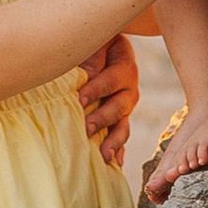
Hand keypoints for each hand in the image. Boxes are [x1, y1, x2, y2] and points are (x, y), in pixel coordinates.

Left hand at [76, 34, 139, 166]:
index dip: (96, 89)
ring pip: (122, 126)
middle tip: (86, 129)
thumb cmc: (94, 44)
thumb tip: (83, 76)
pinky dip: (118, 151)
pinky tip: (114, 165)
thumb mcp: (94, 43)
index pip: (111, 80)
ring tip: (104, 156)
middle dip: (102, 119)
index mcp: (124, 67)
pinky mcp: (120, 120)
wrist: (105, 47)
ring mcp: (125, 108)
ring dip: (113, 141)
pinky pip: (121, 137)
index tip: (79, 100)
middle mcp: (129, 90)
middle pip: (118, 107)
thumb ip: (91, 58)